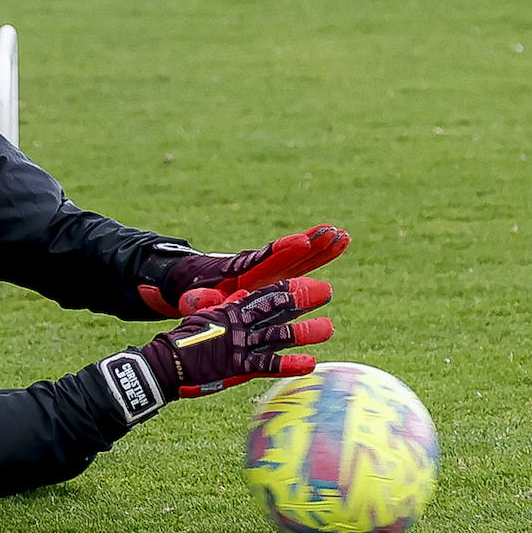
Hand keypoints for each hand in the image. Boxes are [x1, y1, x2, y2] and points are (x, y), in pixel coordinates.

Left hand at [138, 224, 347, 317]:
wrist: (188, 285)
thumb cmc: (188, 291)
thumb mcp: (190, 298)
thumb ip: (197, 300)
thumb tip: (197, 300)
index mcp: (237, 271)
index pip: (263, 259)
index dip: (281, 250)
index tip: (301, 240)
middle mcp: (257, 269)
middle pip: (288, 254)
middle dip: (311, 245)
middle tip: (335, 232)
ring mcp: (267, 273)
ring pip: (298, 258)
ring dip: (320, 249)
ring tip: (344, 235)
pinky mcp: (273, 280)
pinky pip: (300, 269)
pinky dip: (317, 258)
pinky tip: (338, 249)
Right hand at [139, 277, 333, 398]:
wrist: (166, 363)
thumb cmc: (182, 342)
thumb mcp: (205, 320)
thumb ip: (224, 310)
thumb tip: (240, 299)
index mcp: (231, 311)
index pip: (263, 295)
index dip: (286, 288)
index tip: (306, 280)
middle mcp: (239, 325)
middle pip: (276, 309)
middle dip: (302, 300)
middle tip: (325, 291)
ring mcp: (240, 345)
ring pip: (278, 335)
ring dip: (304, 332)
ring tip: (328, 328)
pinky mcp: (238, 366)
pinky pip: (268, 366)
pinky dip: (289, 364)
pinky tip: (309, 363)